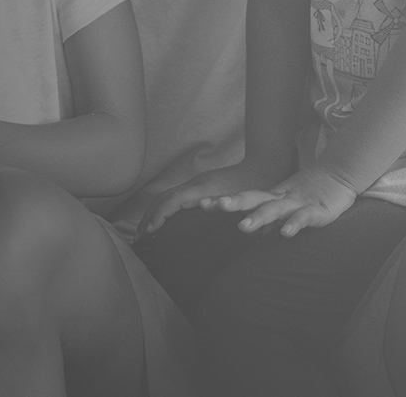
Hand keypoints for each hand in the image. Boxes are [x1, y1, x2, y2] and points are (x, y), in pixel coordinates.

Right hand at [139, 163, 276, 236]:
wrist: (265, 165)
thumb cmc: (257, 187)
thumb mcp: (243, 202)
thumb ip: (225, 206)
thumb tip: (207, 212)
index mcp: (203, 187)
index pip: (172, 201)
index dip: (158, 216)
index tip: (149, 233)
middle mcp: (196, 183)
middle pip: (163, 198)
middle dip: (149, 217)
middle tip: (140, 240)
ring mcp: (197, 184)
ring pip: (167, 197)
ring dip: (153, 214)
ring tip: (146, 234)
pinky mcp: (199, 187)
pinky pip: (174, 198)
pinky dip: (163, 210)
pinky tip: (163, 225)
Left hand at [205, 167, 357, 237]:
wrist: (340, 175)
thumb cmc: (309, 193)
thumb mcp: (285, 204)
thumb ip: (267, 218)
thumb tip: (245, 236)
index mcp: (271, 197)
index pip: (244, 197)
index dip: (223, 201)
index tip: (200, 204)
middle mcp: (280, 198)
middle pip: (253, 199)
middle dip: (232, 203)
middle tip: (211, 206)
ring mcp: (298, 203)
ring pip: (274, 209)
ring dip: (257, 217)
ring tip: (242, 227)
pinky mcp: (317, 211)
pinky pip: (303, 218)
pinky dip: (293, 225)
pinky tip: (285, 234)